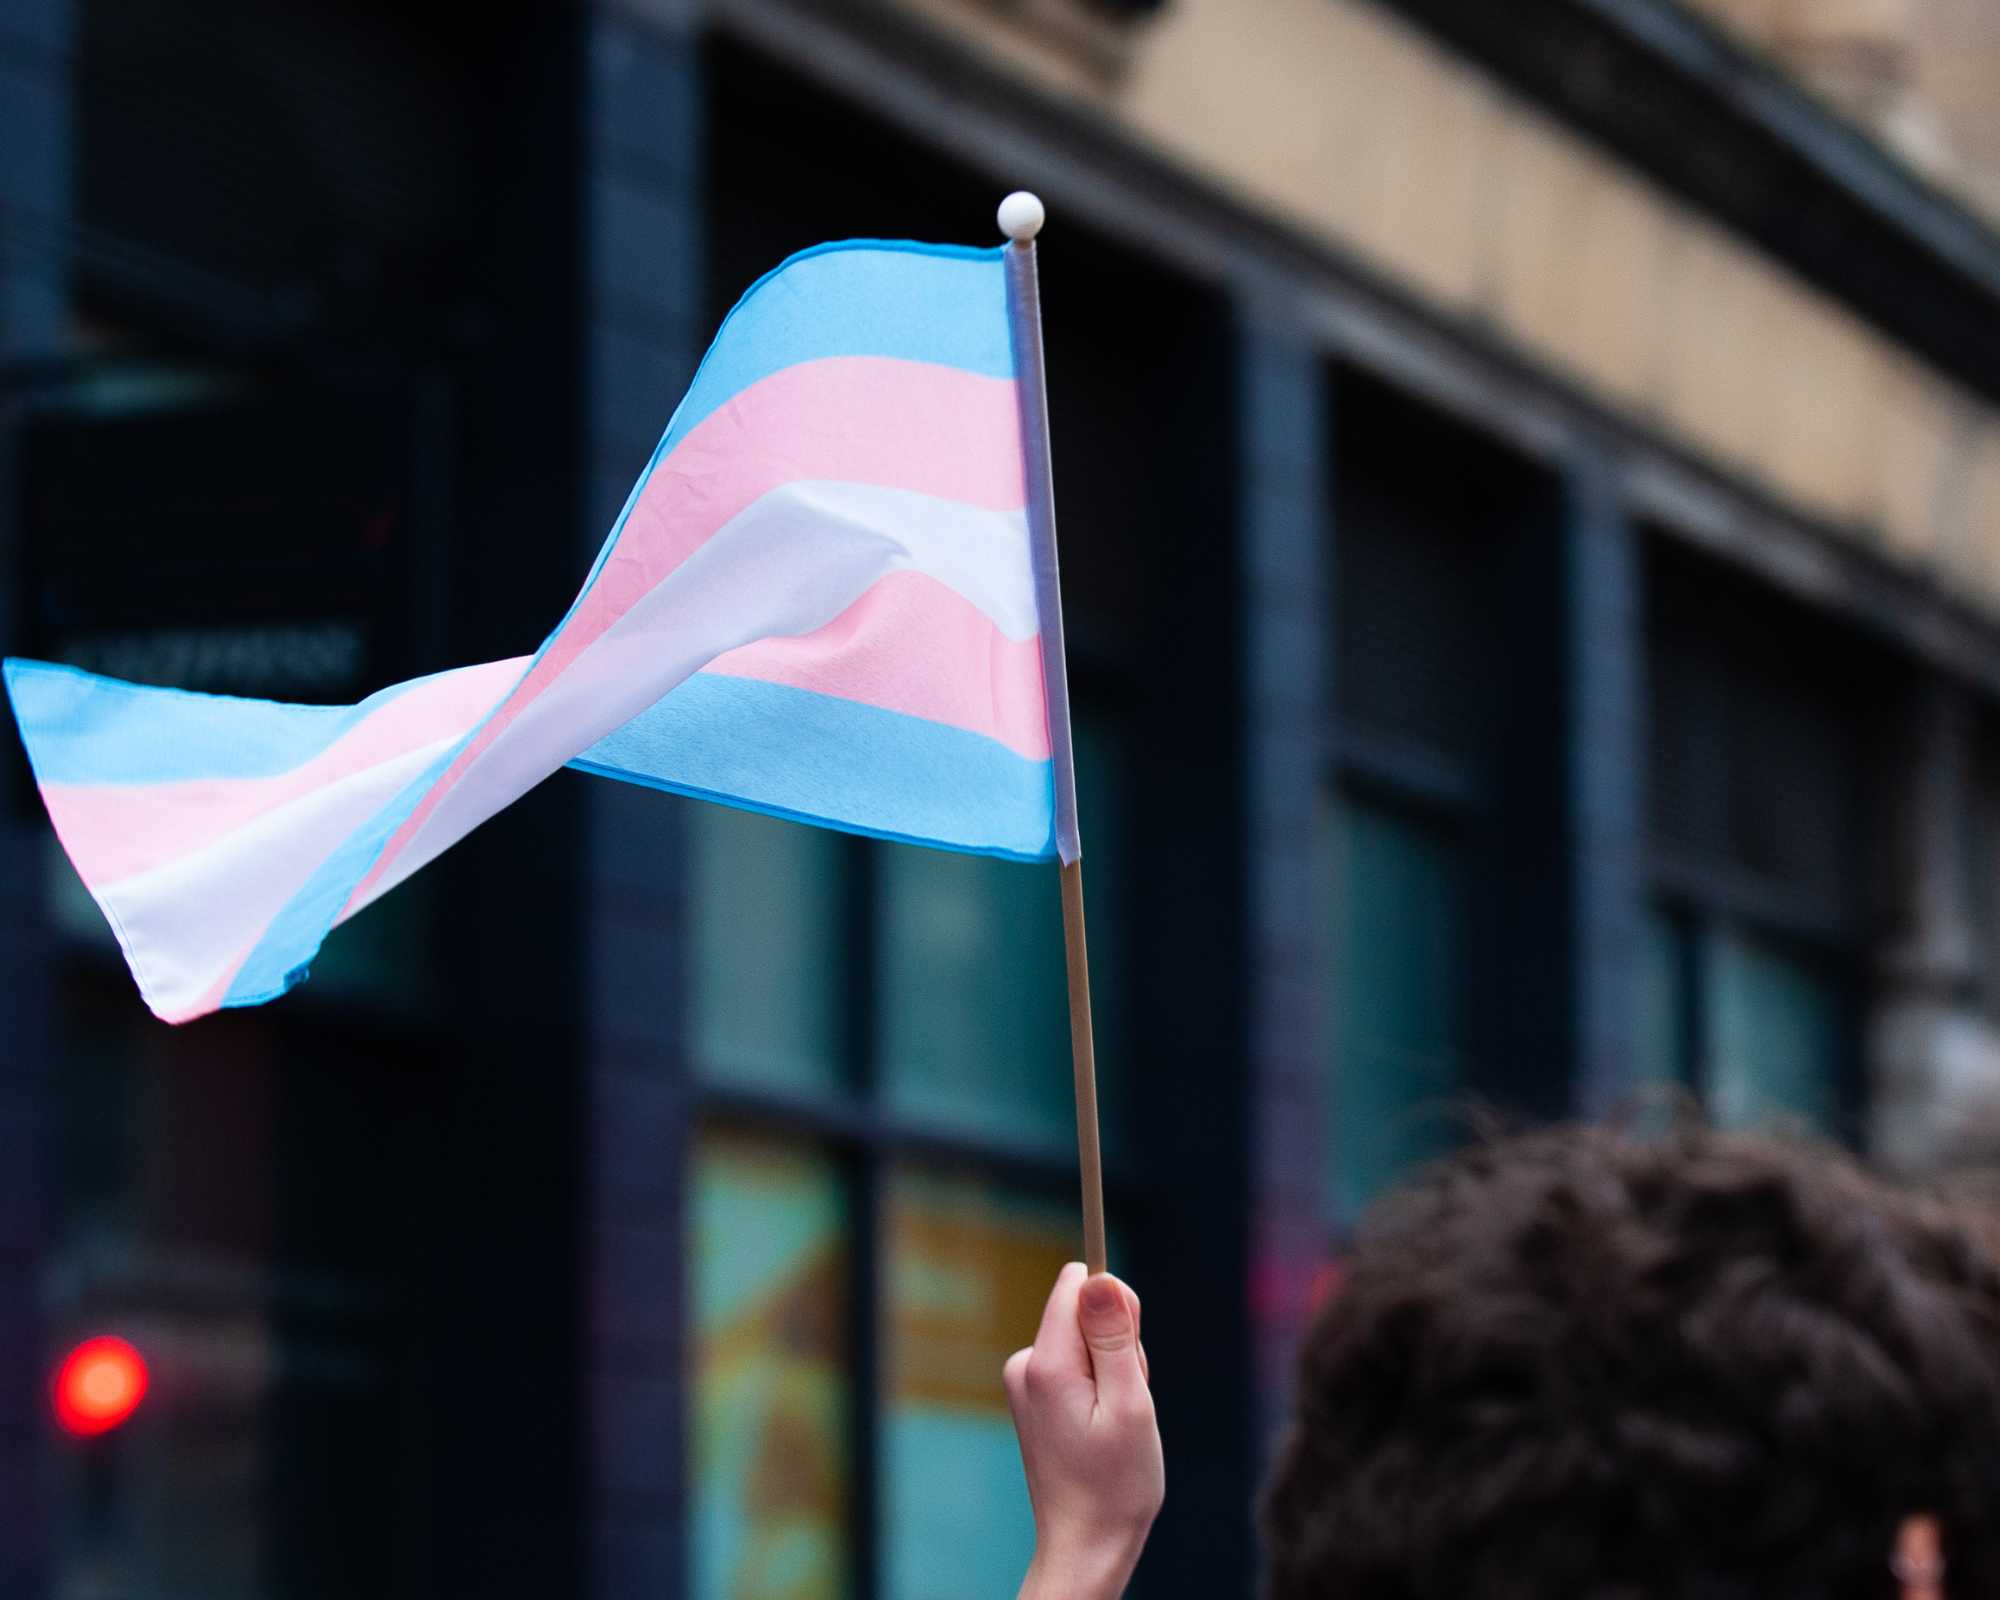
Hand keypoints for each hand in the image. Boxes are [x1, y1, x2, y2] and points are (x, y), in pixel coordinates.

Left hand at [1006, 1262, 1163, 1599]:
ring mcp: (1026, 1382)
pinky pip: (1077, 1364)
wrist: (1086, 1545)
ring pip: (1086, 1340)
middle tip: (1128, 1402)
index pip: (1077, 1284)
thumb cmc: (1116, 1485)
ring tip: (1117, 1423)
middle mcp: (1025, 1365)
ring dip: (1114, 1371)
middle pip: (1084, 1312)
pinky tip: (1103, 1428)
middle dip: (1119, 1346)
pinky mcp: (1035, 1396)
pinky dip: (1100, 1388)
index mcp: (1046, 1364)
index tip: (1129, 1354)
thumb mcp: (1130, 1406)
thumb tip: (1099, 1276)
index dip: (1116, 1308)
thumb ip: (1114, 1338)